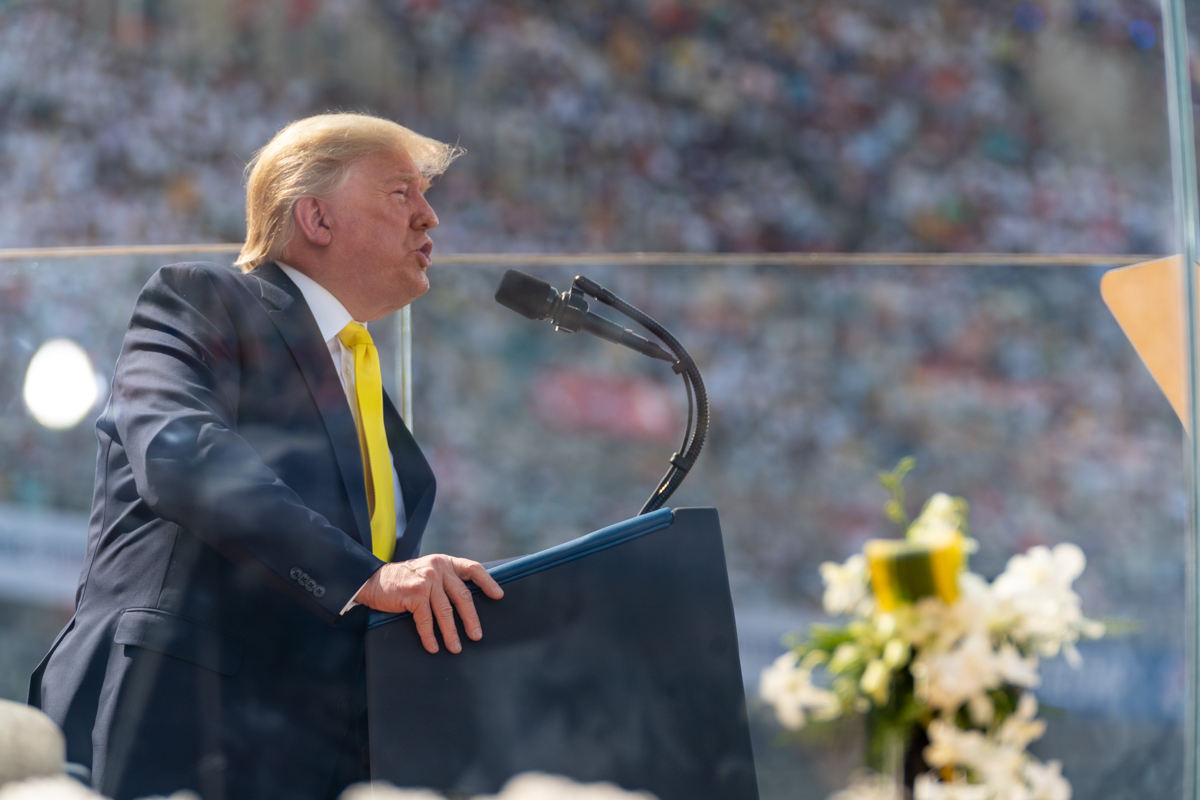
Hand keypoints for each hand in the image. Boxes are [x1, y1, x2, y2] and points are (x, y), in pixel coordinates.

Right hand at [356, 555, 503, 653]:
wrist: (372, 580)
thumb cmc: (404, 580)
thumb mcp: (428, 571)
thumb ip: (445, 579)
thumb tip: (466, 601)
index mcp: (445, 562)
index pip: (473, 568)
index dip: (487, 582)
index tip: (498, 596)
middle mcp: (438, 568)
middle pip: (462, 596)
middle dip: (471, 619)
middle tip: (476, 635)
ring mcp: (427, 581)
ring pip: (445, 611)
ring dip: (452, 633)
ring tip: (456, 647)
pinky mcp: (414, 594)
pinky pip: (426, 620)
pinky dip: (430, 636)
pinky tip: (433, 647)